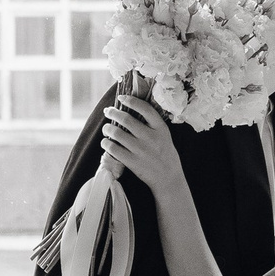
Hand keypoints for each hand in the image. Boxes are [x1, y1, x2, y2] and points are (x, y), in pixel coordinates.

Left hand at [101, 91, 184, 206]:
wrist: (168, 177)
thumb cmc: (164, 153)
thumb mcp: (164, 135)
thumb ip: (151, 123)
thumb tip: (130, 108)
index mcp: (161, 128)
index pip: (145, 108)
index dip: (131, 101)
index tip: (121, 98)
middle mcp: (151, 137)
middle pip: (126, 119)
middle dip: (113, 112)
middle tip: (108, 111)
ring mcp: (141, 150)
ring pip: (117, 133)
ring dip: (107, 128)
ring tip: (106, 128)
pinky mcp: (132, 162)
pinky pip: (113, 149)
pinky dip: (106, 143)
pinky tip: (106, 142)